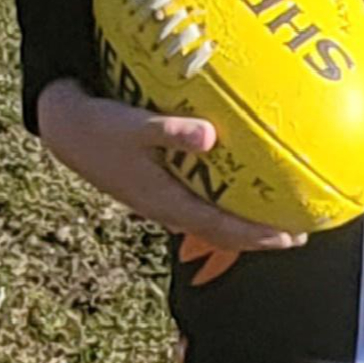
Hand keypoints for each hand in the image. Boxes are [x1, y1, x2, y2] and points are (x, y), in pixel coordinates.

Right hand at [36, 78, 306, 251]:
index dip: (258, 236)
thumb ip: (170, 131)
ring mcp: (161, 201)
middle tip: (298, 232)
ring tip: (275, 214)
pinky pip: (198, 201)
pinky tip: (236, 181)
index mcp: (166, 200)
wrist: (65, 130)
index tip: (292, 236)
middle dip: (259, 237)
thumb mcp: (132, 125)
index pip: (222, 227)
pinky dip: (222, 200)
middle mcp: (167, 207)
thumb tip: (211, 135)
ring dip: (243, 222)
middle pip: (223, 232)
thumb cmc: (99, 126)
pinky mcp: (156, 188)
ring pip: (211, 220)